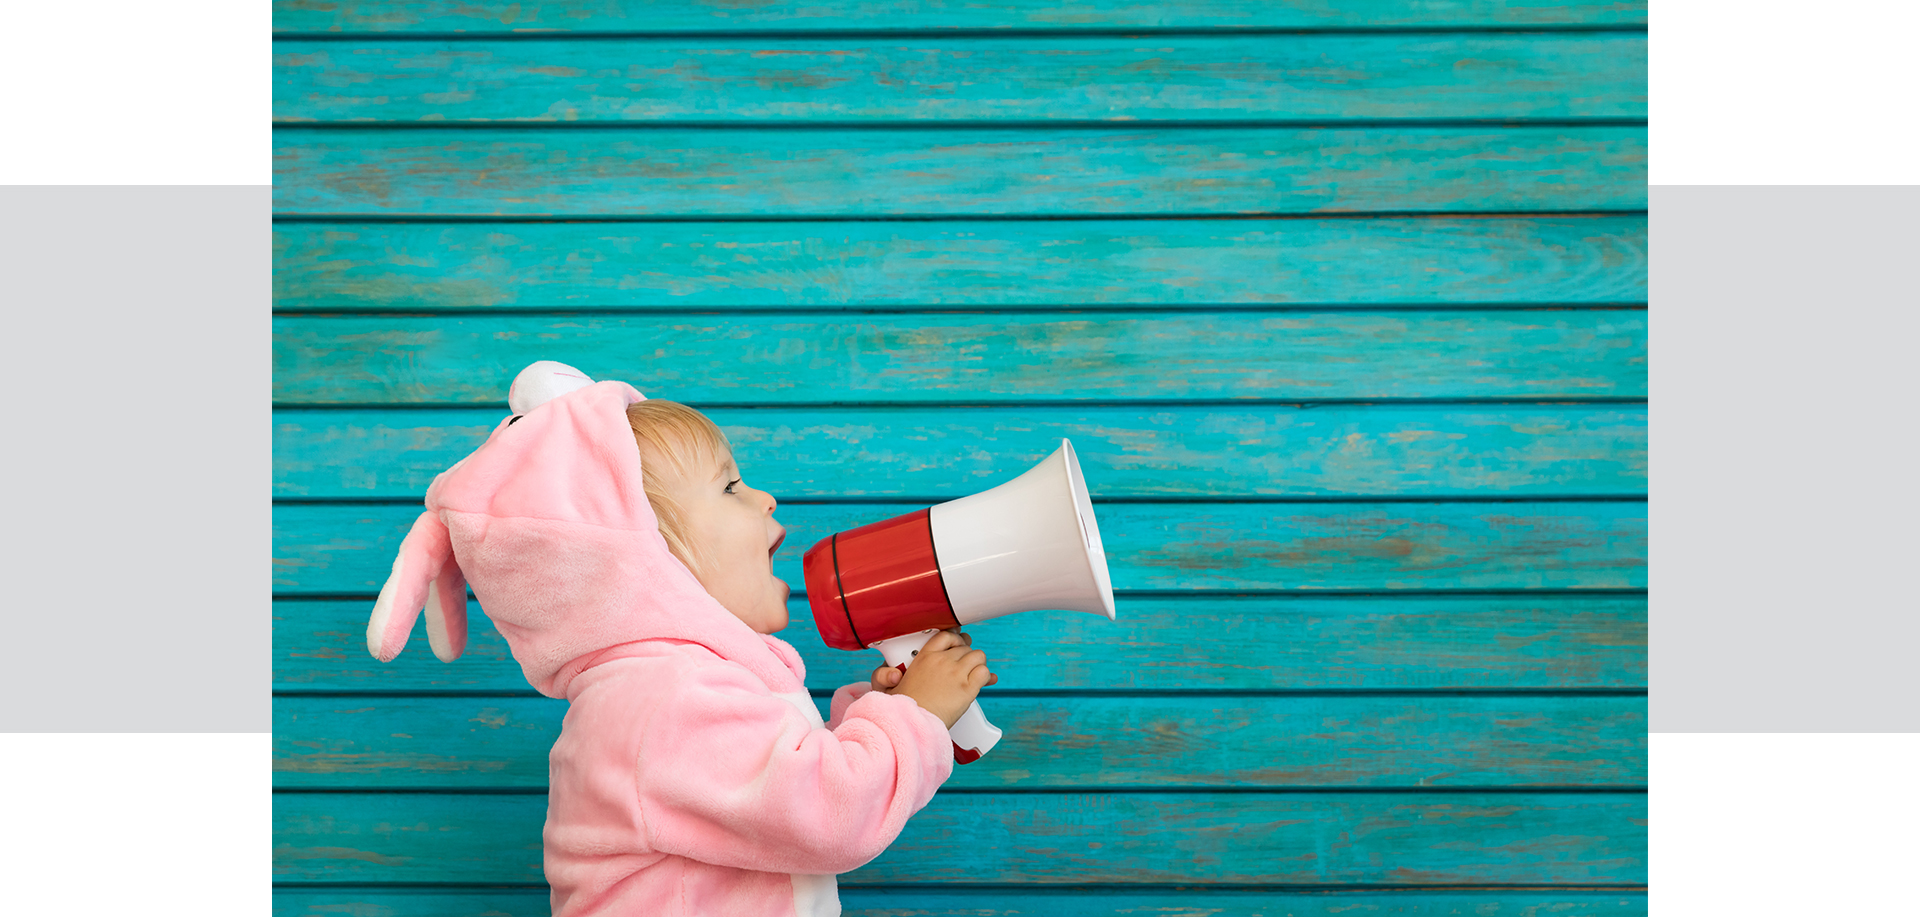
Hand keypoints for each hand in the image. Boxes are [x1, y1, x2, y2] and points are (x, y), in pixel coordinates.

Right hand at [879, 629, 996, 728]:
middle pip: (964, 647)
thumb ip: (887, 674)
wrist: (912, 725)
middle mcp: (941, 661)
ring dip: (978, 664)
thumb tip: (896, 672)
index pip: (945, 635)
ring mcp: (955, 673)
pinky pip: (984, 672)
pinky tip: (980, 683)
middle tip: (965, 666)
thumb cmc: (902, 709)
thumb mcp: (888, 686)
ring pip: (978, 656)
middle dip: (967, 655)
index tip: (957, 645)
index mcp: (924, 657)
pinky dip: (985, 676)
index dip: (955, 639)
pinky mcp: (967, 688)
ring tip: (973, 674)